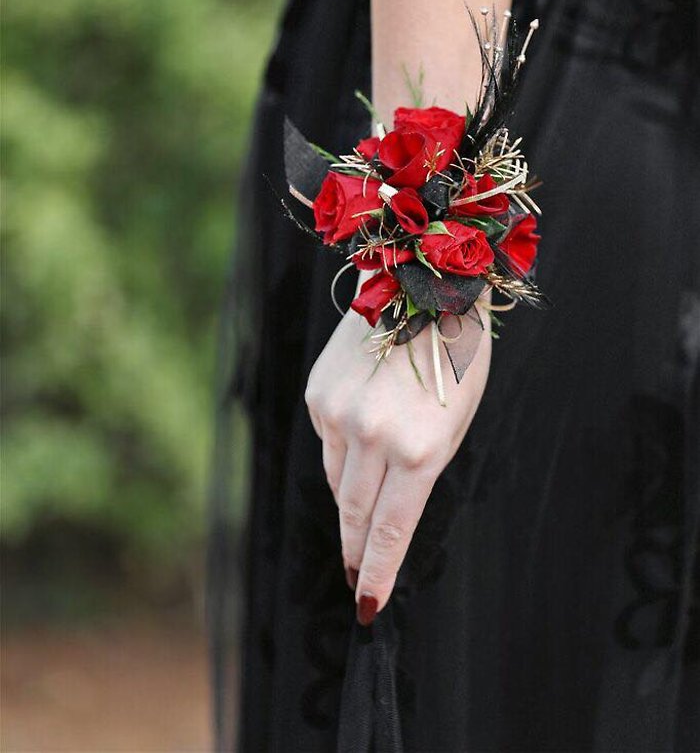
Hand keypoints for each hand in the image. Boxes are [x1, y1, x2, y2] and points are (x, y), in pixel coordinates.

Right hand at [304, 279, 491, 624]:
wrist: (423, 288)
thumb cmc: (458, 359)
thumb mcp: (458, 423)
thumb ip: (423, 471)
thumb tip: (388, 511)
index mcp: (419, 450)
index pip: (389, 530)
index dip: (377, 571)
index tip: (367, 603)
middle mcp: (370, 437)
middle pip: (353, 514)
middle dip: (354, 550)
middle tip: (354, 576)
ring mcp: (337, 414)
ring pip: (334, 480)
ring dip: (349, 498)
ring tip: (363, 500)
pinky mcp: (317, 395)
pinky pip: (327, 441)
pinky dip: (342, 449)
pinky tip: (363, 426)